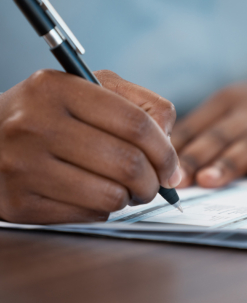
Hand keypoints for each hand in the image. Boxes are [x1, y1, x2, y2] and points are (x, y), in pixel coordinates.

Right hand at [0, 69, 179, 223]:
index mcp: (57, 88)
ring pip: (111, 195)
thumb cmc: (51, 114)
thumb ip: (140, 105)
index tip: (170, 165)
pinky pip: (88, 214)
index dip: (165, 150)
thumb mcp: (91, 89)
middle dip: (154, 181)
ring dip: (132, 197)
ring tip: (127, 188)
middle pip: (127, 163)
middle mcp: (34, 124)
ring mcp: (22, 166)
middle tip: (154, 183)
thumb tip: (171, 153)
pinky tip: (94, 194)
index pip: (136, 123)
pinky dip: (104, 208)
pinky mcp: (18, 203)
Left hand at [172, 70, 246, 187]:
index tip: (154, 170)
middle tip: (175, 180)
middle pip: (221, 134)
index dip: (176, 149)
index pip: (197, 126)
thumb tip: (167, 163)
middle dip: (196, 157)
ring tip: (210, 180)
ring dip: (231, 161)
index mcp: (229, 101)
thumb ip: (210, 133)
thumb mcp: (239, 111)